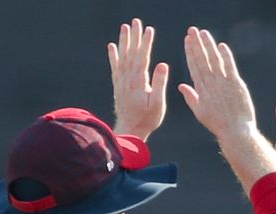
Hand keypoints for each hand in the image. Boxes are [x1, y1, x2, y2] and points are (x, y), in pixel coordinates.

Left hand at [107, 18, 168, 140]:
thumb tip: (163, 64)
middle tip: (136, 21)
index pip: (143, 57)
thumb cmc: (147, 119)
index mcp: (139, 82)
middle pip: (131, 53)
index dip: (146, 42)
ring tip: (125, 27)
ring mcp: (121, 81)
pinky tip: (111, 46)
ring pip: (122, 57)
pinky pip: (114, 67)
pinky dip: (113, 56)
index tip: (150, 29)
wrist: (129, 130)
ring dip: (124, 41)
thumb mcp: (158, 103)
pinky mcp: (118, 86)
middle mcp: (127, 79)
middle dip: (134, 36)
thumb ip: (159, 83)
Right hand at [178, 27, 255, 140]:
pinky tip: (221, 45)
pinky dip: (226, 56)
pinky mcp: (236, 84)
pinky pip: (230, 67)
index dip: (190, 52)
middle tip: (192, 30)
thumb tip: (181, 86)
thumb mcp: (199, 112)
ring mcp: (224, 84)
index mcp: (201, 90)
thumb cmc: (217, 124)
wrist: (235, 131)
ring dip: (209, 45)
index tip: (187, 40)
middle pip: (202, 60)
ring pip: (215, 60)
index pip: (194, 66)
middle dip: (196, 44)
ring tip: (204, 33)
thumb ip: (190, 97)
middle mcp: (211, 84)